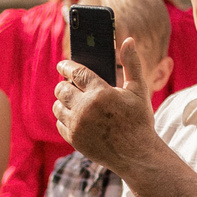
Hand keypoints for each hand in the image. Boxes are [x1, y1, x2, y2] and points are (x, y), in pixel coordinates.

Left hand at [54, 38, 156, 172]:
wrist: (137, 155)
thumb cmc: (139, 120)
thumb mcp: (139, 90)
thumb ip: (131, 64)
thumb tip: (128, 40)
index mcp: (100, 92)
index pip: (76, 72)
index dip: (67, 66)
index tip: (63, 64)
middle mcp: (85, 108)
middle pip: (62, 89)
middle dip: (64, 84)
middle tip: (70, 84)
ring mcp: (78, 125)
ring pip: (58, 106)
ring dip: (63, 101)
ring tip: (72, 100)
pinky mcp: (74, 140)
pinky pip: (60, 124)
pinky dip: (65, 118)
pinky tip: (75, 117)